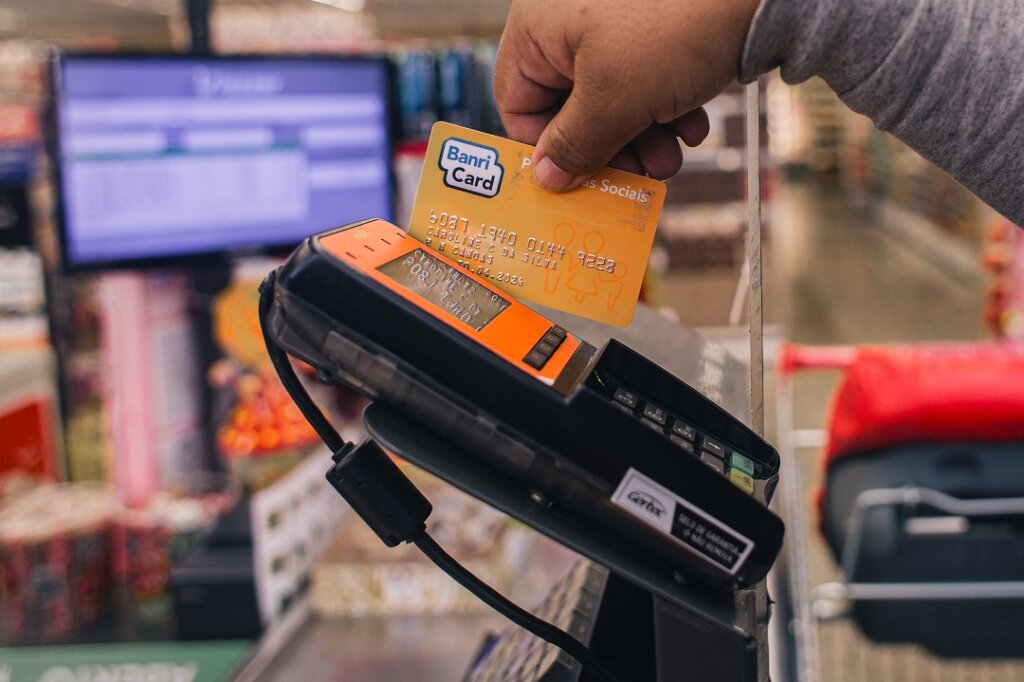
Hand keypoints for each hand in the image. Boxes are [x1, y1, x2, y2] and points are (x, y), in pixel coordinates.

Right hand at [494, 0, 759, 189]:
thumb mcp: (615, 101)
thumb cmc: (675, 24)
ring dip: (641, 138)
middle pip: (569, 107)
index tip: (576, 181)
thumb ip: (574, 146)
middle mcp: (568, 18)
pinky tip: (692, 124)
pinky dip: (665, 108)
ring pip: (612, 99)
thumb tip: (545, 178)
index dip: (546, 150)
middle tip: (635, 177)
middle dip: (608, 149)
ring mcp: (613, 19)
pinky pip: (644, 78)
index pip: (518, 104)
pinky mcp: (655, 24)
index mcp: (538, 26)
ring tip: (670, 158)